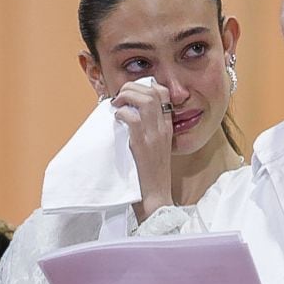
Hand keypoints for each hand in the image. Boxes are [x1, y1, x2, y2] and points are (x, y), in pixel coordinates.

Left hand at [110, 78, 173, 220]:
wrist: (155, 198)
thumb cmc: (149, 176)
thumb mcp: (154, 149)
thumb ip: (147, 131)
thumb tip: (128, 115)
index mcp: (167, 127)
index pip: (164, 93)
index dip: (147, 85)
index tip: (132, 92)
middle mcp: (163, 128)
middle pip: (153, 92)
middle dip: (132, 87)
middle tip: (119, 97)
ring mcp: (154, 135)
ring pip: (144, 100)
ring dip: (126, 97)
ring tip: (117, 105)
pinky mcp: (143, 144)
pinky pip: (132, 118)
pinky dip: (121, 114)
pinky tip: (117, 120)